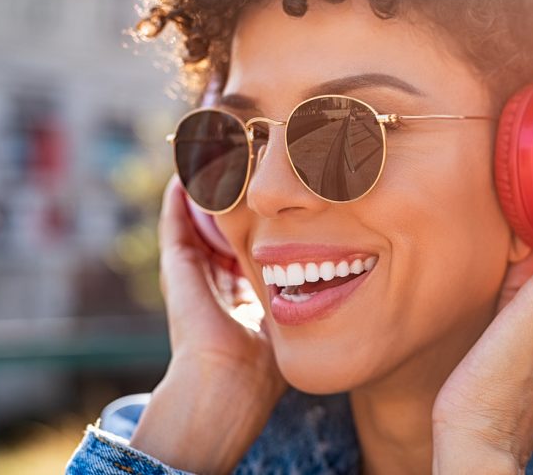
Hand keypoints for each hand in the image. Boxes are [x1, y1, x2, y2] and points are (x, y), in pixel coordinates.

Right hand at [128, 175, 286, 472]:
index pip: (257, 239)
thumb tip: (357, 268)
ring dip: (209, 184)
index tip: (287, 184)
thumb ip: (313, 294)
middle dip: (237, 192)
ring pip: (199, 215)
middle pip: (225, 221)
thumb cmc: (269, 363)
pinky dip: (182, 193)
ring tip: (219, 149)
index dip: (269, 214)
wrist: (229, 383)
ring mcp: (193, 269)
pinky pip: (176, 219)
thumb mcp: (298, 315)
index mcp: (246, 288)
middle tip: (250, 156)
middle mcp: (217, 275)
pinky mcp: (175, 265)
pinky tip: (191, 166)